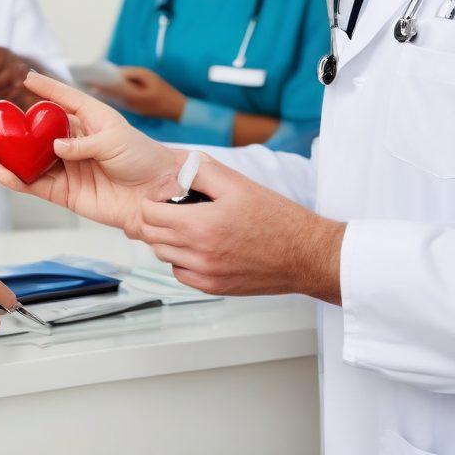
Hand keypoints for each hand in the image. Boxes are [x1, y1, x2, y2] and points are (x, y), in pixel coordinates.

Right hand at [0, 71, 178, 231]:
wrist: (156, 196)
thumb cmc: (142, 159)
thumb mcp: (115, 139)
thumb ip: (82, 142)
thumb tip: (55, 147)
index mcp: (87, 121)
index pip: (60, 101)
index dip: (43, 89)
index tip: (23, 78)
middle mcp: (71, 142)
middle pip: (31, 132)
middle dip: (3, 127)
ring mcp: (65, 168)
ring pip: (26, 159)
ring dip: (1, 152)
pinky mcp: (64, 193)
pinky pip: (35, 185)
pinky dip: (16, 180)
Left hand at [134, 156, 344, 302]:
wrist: (306, 255)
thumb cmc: (277, 219)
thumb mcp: (238, 184)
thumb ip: (201, 172)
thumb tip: (176, 167)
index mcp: (200, 224)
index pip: (148, 214)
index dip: (153, 201)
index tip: (163, 196)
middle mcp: (198, 253)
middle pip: (151, 236)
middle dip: (157, 219)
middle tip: (174, 209)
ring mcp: (205, 274)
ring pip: (163, 255)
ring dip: (168, 240)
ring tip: (189, 227)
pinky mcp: (213, 287)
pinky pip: (180, 273)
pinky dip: (182, 260)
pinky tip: (200, 247)